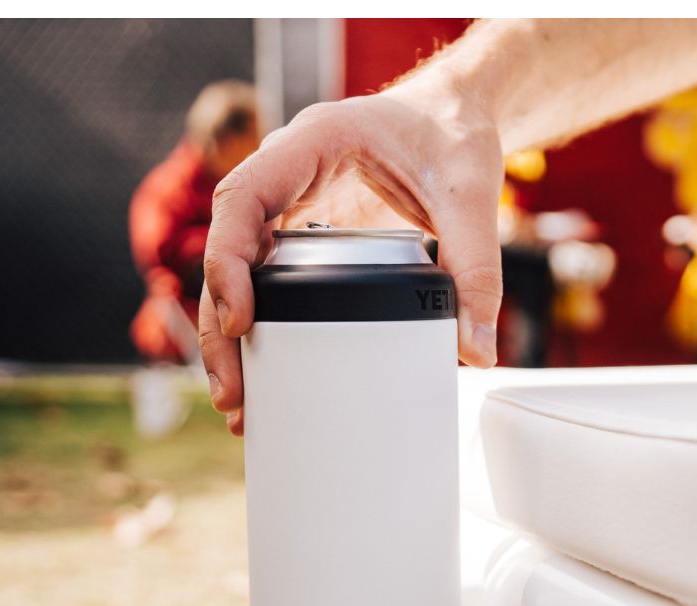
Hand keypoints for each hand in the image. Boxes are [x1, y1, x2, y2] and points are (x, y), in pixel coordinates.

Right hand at [200, 75, 505, 434]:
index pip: (243, 199)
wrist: (454, 115)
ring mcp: (289, 206)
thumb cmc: (452, 132)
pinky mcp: (301, 234)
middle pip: (228, 251)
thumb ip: (476, 268)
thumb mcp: (471, 195)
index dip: (228, 262)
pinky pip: (264, 278)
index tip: (239, 322)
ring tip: (239, 399)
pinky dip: (260, 326)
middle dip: (220, 326)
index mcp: (312, 144)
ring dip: (230, 337)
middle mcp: (286, 174)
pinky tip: (263, 373)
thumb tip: (475, 349)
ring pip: (237, 272)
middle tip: (232, 391)